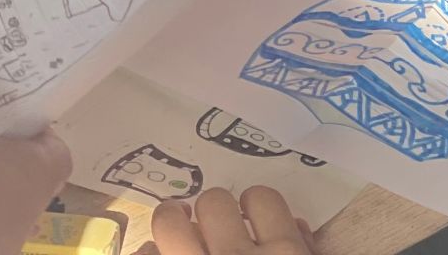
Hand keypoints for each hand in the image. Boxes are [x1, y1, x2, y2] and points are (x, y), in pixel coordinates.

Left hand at [153, 188, 318, 254]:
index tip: (248, 218)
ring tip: (175, 234)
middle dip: (211, 213)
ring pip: (170, 222)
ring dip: (173, 225)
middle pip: (214, 201)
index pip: (262, 198)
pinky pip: (144, 254)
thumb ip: (304, 252)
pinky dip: (148, 252)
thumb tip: (295, 225)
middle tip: (209, 227)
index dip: (253, 206)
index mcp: (285, 254)